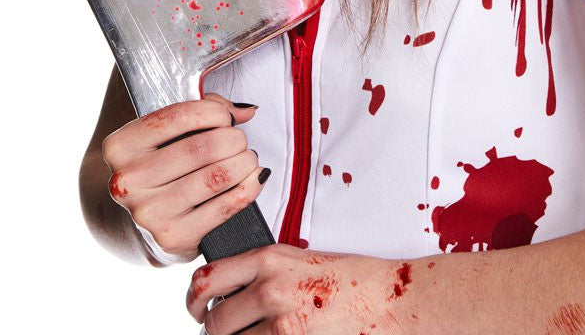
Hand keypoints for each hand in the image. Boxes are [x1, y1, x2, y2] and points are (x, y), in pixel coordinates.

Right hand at [102, 93, 266, 261]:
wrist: (139, 222)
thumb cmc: (160, 165)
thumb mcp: (166, 133)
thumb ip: (204, 111)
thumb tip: (245, 110)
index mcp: (120, 146)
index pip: (177, 117)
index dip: (213, 112)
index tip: (227, 117)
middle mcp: (127, 182)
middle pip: (200, 148)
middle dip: (233, 139)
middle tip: (241, 140)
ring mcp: (148, 213)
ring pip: (215, 177)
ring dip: (244, 163)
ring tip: (249, 158)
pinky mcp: (172, 238)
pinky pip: (223, 208)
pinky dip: (247, 189)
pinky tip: (254, 179)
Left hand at [186, 245, 416, 332]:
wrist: (390, 298)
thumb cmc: (352, 279)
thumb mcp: (301, 261)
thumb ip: (265, 271)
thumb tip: (234, 291)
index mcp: (270, 257)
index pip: (209, 276)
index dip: (193, 297)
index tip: (196, 306)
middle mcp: (269, 287)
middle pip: (213, 320)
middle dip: (212, 331)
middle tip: (220, 333)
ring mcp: (281, 322)